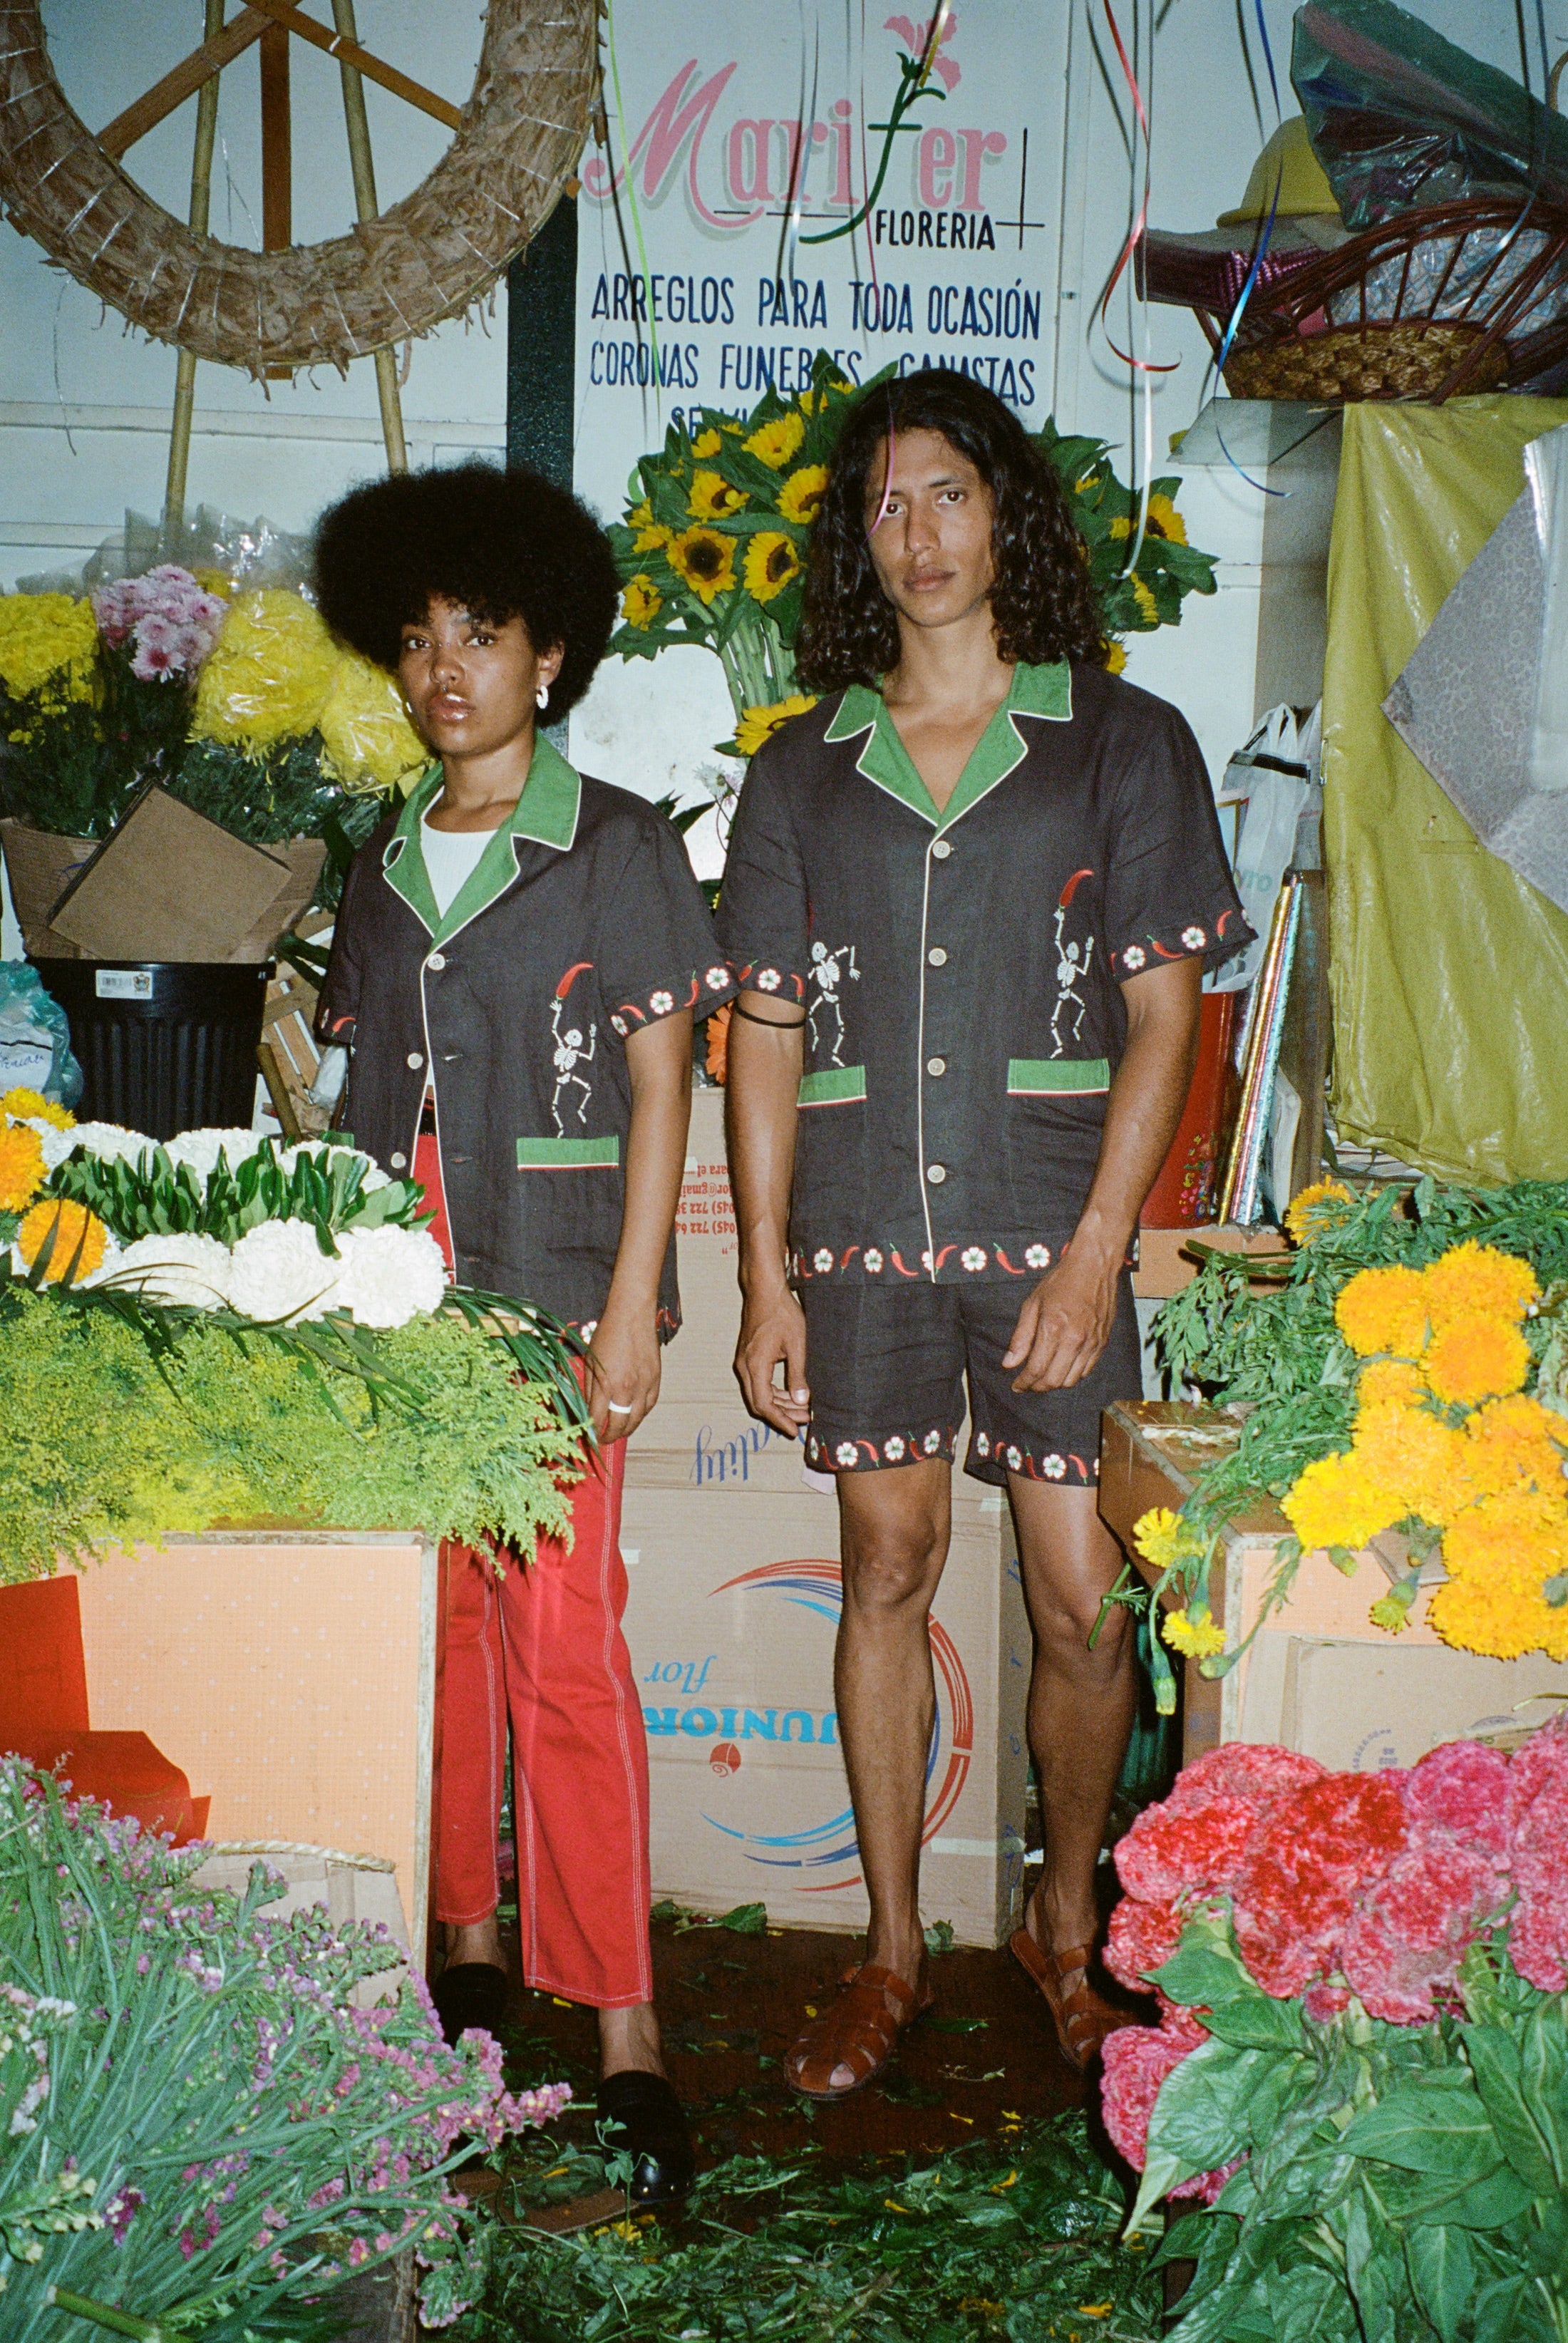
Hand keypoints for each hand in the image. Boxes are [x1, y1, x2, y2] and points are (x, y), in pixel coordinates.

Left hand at [584, 1301, 661, 1443]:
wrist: (632, 1316)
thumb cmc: (607, 1335)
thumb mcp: (591, 1362)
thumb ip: (590, 1388)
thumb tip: (589, 1409)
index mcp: (606, 1384)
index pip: (598, 1419)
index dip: (593, 1431)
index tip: (590, 1435)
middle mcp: (626, 1388)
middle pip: (619, 1424)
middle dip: (610, 1436)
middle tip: (604, 1439)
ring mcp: (644, 1385)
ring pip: (637, 1419)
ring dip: (627, 1429)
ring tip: (619, 1432)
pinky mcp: (656, 1379)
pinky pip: (650, 1405)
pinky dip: (641, 1414)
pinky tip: (634, 1416)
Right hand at [734, 1280, 810, 1434]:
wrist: (764, 1290)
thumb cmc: (782, 1313)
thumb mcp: (797, 1344)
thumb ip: (798, 1375)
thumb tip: (802, 1401)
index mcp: (755, 1365)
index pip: (764, 1404)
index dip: (780, 1420)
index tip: (795, 1431)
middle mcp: (744, 1367)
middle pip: (759, 1403)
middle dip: (782, 1414)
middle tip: (805, 1419)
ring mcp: (744, 1362)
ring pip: (758, 1393)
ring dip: (779, 1403)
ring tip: (803, 1408)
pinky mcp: (748, 1357)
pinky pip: (758, 1382)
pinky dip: (774, 1391)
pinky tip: (792, 1393)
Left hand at [1002, 1246, 1120, 1391]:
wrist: (1094, 1267)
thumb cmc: (1060, 1282)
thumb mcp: (1032, 1304)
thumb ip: (1021, 1337)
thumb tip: (1009, 1364)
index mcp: (1053, 1329)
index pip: (1036, 1369)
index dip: (1024, 1383)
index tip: (1016, 1386)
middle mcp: (1074, 1340)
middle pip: (1054, 1380)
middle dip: (1037, 1387)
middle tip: (1028, 1384)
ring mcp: (1091, 1343)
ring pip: (1071, 1380)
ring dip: (1055, 1384)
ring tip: (1043, 1378)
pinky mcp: (1102, 1342)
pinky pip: (1086, 1370)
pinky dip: (1072, 1375)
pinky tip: (1062, 1368)